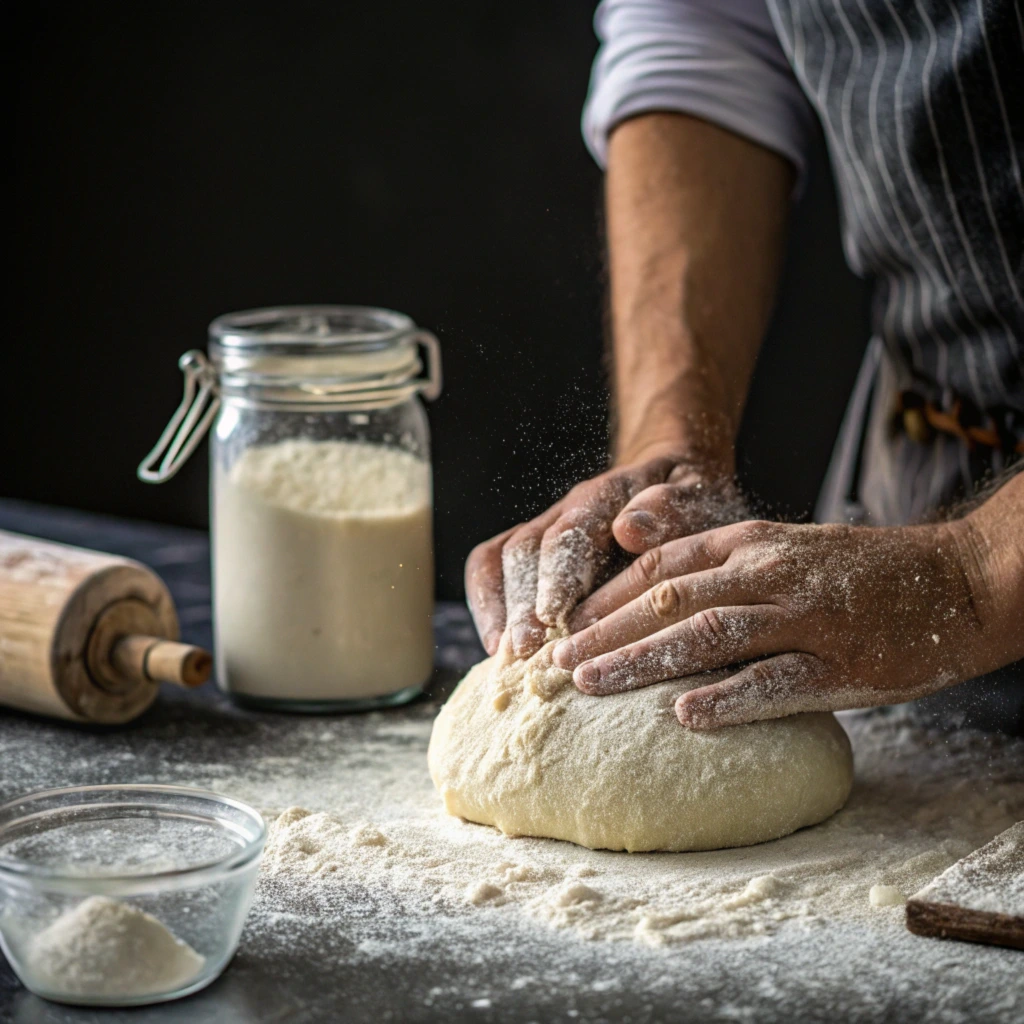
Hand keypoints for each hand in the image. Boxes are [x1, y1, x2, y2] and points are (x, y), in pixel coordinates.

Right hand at [464, 444, 745, 658]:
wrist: (672, 487)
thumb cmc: (691, 504)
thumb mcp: (699, 498)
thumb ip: (671, 510)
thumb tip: (629, 530)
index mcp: (608, 495)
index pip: (571, 532)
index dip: (557, 576)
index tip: (551, 615)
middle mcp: (566, 510)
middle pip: (527, 549)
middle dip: (522, 602)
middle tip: (524, 650)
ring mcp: (544, 529)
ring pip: (502, 558)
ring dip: (501, 609)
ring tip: (506, 658)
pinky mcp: (532, 553)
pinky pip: (490, 568)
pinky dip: (487, 605)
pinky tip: (496, 649)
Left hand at [551, 518, 996, 727]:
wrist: (951, 582)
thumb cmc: (853, 572)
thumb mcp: (777, 545)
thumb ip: (711, 553)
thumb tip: (636, 556)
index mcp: (749, 543)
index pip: (659, 566)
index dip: (604, 596)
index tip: (562, 624)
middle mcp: (768, 572)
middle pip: (669, 598)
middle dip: (604, 630)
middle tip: (553, 662)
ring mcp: (804, 617)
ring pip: (708, 634)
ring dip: (642, 659)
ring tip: (590, 683)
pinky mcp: (841, 663)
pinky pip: (776, 682)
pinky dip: (730, 699)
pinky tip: (685, 716)